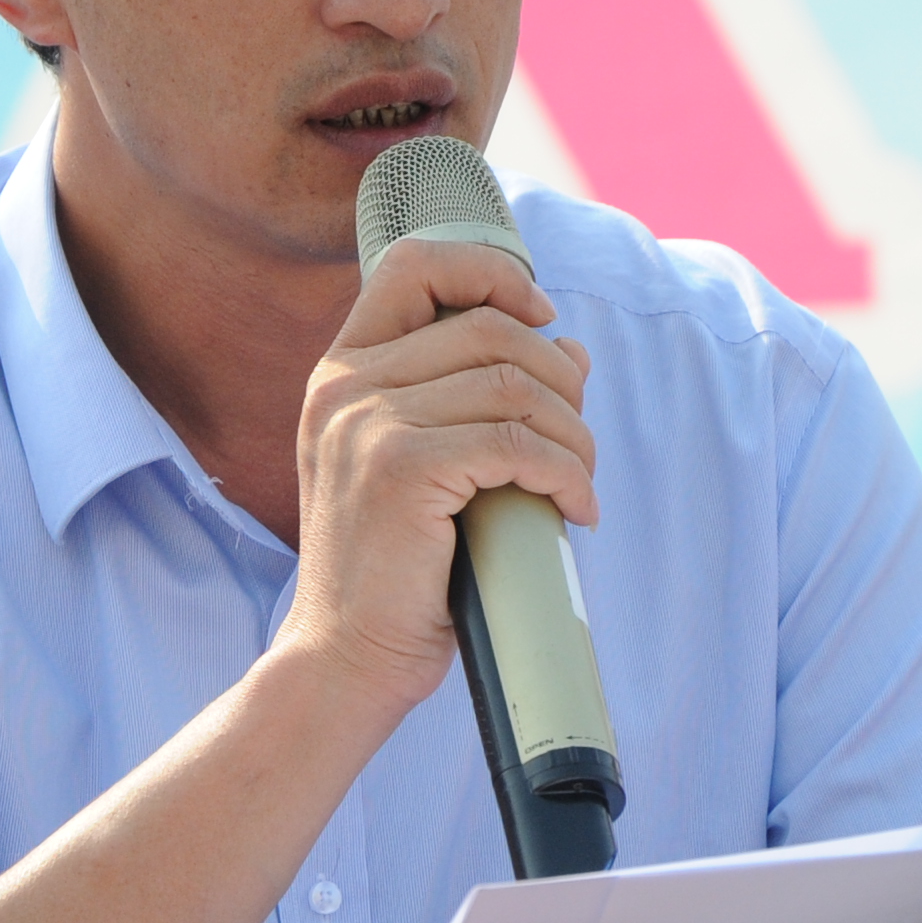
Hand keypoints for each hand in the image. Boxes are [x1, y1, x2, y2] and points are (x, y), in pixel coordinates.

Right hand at [274, 237, 595, 725]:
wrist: (345, 657)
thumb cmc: (395, 569)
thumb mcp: (425, 464)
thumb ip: (476, 399)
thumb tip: (571, 348)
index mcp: (342, 372)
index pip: (415, 265)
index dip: (491, 274)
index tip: (541, 318)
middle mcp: (345, 386)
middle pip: (489, 329)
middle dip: (558, 379)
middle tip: (576, 440)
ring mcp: (367, 424)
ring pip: (514, 386)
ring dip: (572, 435)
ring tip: (579, 481)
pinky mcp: (401, 470)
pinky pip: (517, 446)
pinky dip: (566, 475)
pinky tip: (576, 509)